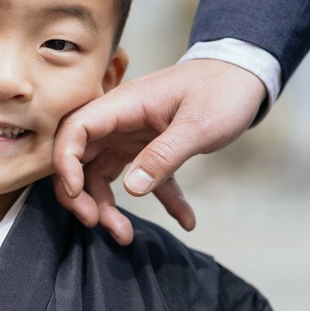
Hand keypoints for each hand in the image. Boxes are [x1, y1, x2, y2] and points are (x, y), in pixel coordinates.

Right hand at [52, 58, 264, 244]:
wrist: (244, 75)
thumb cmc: (223, 90)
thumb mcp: (199, 125)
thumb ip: (165, 156)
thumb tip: (132, 189)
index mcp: (124, 105)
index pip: (75, 129)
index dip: (65, 162)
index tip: (77, 194)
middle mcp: (120, 120)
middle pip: (80, 157)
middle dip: (79, 194)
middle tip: (96, 223)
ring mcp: (132, 134)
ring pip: (103, 173)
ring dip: (107, 206)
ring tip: (125, 235)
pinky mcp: (150, 147)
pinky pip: (143, 178)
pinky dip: (161, 200)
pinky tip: (186, 219)